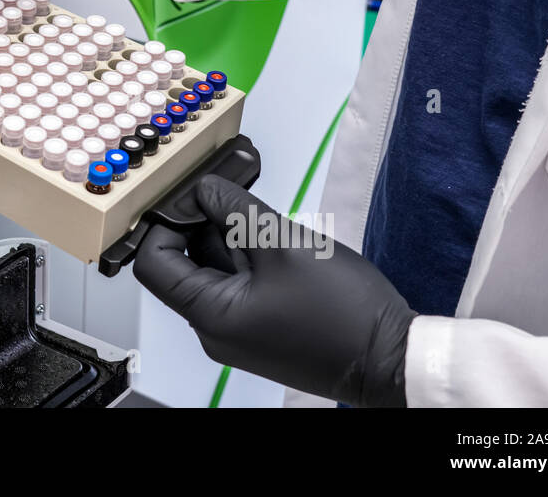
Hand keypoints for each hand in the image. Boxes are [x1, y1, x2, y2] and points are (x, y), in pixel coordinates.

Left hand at [134, 174, 415, 406]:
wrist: (394, 360)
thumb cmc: (344, 312)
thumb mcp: (282, 242)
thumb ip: (235, 210)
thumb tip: (203, 188)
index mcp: (210, 316)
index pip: (154, 263)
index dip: (164, 223)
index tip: (190, 195)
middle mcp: (216, 329)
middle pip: (184, 264)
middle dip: (201, 224)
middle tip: (228, 194)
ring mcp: (238, 330)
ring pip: (214, 271)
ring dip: (228, 237)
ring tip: (256, 213)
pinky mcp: (261, 327)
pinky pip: (238, 284)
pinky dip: (247, 256)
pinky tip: (271, 237)